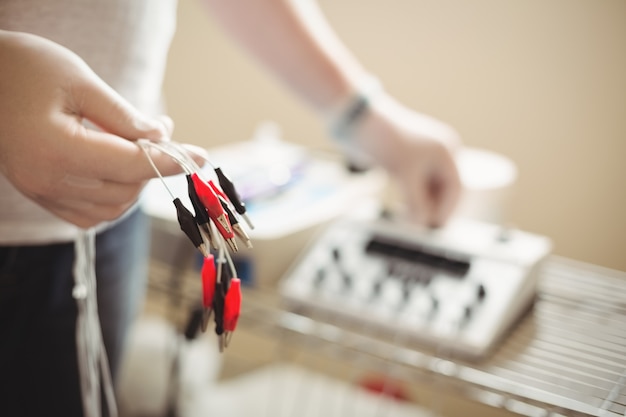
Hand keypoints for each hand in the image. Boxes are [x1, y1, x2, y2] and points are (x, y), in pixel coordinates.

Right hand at [0, 30, 184, 227]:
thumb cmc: (25, 68)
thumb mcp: (79, 80)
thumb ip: (123, 116)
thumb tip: (160, 138)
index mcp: (56, 150)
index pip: (131, 166)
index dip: (171, 161)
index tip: (203, 156)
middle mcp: (46, 180)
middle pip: (124, 189)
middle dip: (154, 165)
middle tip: (163, 131)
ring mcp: (40, 192)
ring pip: (110, 208)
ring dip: (136, 183)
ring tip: (139, 145)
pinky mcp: (38, 194)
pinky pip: (88, 214)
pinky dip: (114, 198)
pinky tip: (118, 170)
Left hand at [350, 94, 461, 226]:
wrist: (355, 118)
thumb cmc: (383, 138)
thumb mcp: (403, 173)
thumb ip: (416, 201)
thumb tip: (422, 225)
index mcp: (446, 151)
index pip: (456, 188)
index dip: (447, 210)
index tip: (434, 228)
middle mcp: (438, 153)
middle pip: (444, 190)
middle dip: (434, 209)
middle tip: (422, 230)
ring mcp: (422, 156)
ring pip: (429, 189)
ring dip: (422, 206)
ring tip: (410, 223)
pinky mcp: (405, 160)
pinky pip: (416, 185)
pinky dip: (412, 199)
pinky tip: (403, 210)